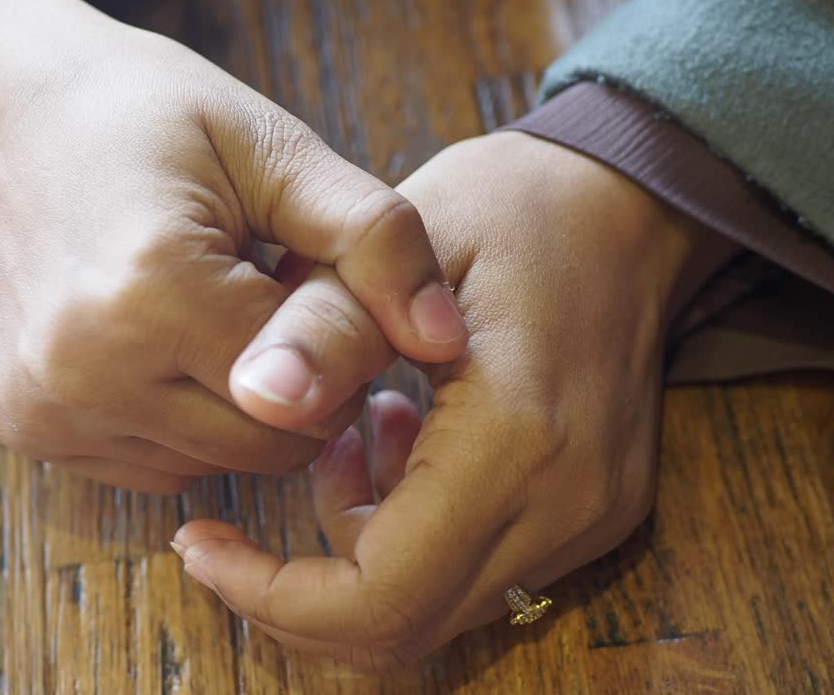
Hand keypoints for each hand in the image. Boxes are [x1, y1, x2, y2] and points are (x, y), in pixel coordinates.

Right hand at [0, 0, 467, 489]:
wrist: (2, 113)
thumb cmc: (145, 116)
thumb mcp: (275, 148)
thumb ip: (376, 241)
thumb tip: (448, 341)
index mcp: (150, 292)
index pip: (312, 386)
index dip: (341, 337)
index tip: (320, 277)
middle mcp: (81, 371)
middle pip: (267, 442)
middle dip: (301, 384)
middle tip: (272, 293)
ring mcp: (42, 409)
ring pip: (214, 464)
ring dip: (242, 408)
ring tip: (218, 311)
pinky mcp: (23, 428)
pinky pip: (153, 465)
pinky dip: (185, 424)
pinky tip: (171, 347)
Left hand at [172, 132, 734, 667]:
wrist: (632, 205)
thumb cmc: (516, 206)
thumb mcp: (404, 241)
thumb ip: (326, 329)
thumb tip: (252, 398)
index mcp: (517, 439)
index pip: (380, 597)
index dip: (271, 593)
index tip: (202, 543)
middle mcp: (566, 503)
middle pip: (404, 628)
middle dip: (297, 591)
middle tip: (233, 524)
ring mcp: (590, 517)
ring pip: (436, 607)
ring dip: (357, 551)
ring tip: (338, 441)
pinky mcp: (594, 513)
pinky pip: (477, 572)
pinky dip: (408, 536)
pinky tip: (393, 442)